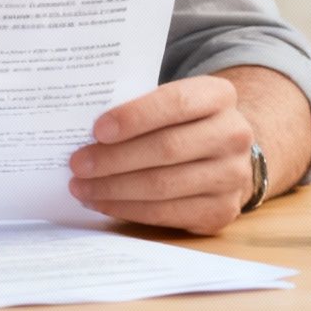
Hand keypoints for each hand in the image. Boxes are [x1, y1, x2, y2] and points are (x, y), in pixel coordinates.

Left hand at [67, 75, 255, 235]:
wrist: (222, 156)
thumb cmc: (181, 123)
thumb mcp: (170, 104)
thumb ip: (139, 108)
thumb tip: (85, 130)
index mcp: (219, 96)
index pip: (175, 103)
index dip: (134, 117)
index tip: (97, 130)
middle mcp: (234, 135)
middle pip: (166, 148)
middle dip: (114, 159)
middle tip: (77, 164)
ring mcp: (232, 176)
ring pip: (163, 185)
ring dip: (114, 189)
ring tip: (81, 186)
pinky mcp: (221, 211)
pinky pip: (166, 213)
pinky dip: (127, 209)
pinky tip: (102, 202)